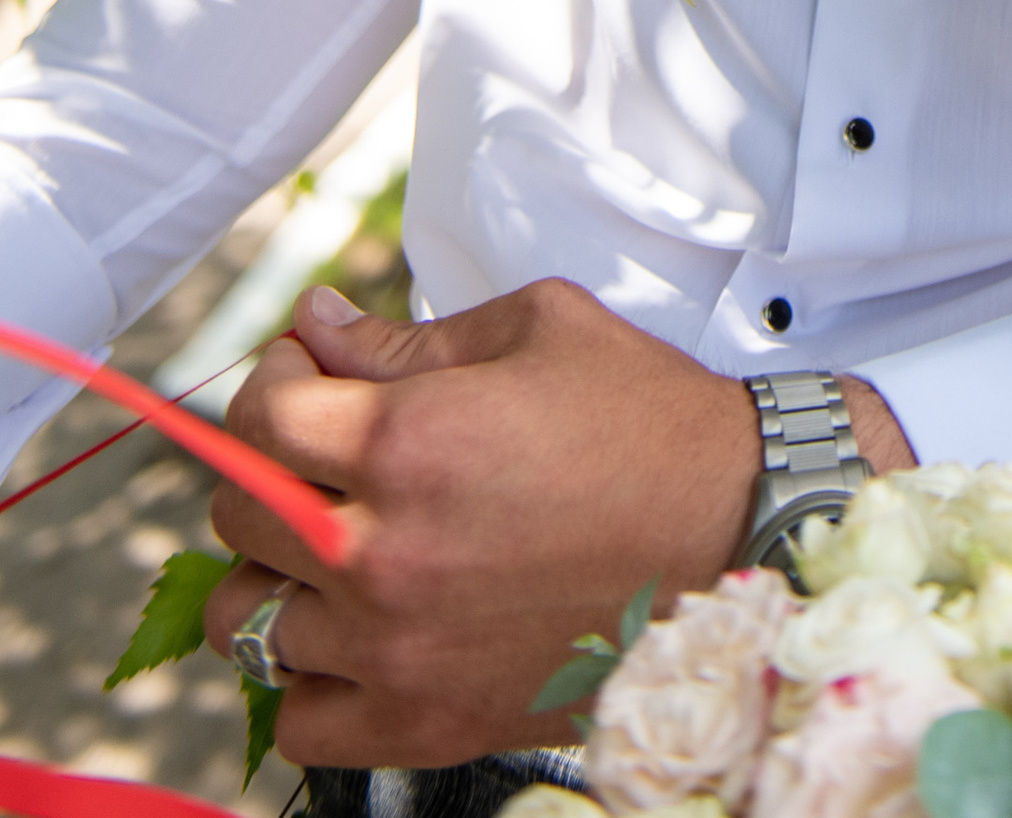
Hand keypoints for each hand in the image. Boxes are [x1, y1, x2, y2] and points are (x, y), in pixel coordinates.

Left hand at [201, 277, 913, 768]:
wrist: (734, 534)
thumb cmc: (645, 424)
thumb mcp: (536, 331)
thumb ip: (408, 336)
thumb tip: (317, 328)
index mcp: (410, 440)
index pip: (258, 414)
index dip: (273, 375)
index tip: (306, 371)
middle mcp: (384, 550)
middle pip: (239, 513)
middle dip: (271, 463)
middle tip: (328, 451)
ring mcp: (397, 647)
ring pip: (251, 621)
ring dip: (285, 576)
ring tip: (346, 548)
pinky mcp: (423, 722)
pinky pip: (297, 721)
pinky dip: (310, 682)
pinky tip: (359, 636)